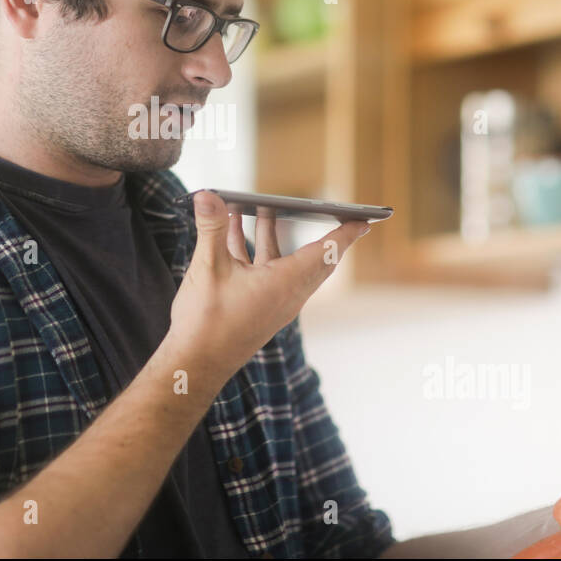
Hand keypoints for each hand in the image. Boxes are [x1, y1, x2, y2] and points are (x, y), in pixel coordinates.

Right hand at [166, 191, 368, 381]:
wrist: (196, 365)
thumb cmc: (206, 323)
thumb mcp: (208, 268)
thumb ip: (212, 228)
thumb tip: (208, 195)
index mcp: (284, 284)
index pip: (325, 253)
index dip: (344, 234)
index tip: (364, 221)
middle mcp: (286, 295)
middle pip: (313, 259)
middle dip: (322, 234)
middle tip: (338, 213)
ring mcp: (272, 303)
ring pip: (284, 262)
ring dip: (274, 235)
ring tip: (265, 207)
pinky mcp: (257, 308)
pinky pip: (265, 272)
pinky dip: (256, 250)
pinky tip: (235, 232)